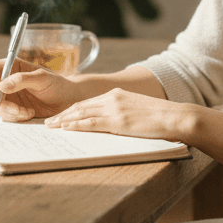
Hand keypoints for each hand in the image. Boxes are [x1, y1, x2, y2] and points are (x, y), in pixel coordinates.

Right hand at [0, 57, 85, 120]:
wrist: (67, 101)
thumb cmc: (57, 85)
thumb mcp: (43, 79)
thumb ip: (23, 80)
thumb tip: (2, 86)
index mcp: (11, 66)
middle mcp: (5, 80)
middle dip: (1, 104)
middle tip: (18, 110)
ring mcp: (7, 96)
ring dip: (10, 113)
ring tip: (28, 112)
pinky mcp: (11, 109)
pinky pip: (4, 115)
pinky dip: (15, 117)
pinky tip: (29, 114)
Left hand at [43, 88, 194, 141]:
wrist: (174, 116)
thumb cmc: (159, 117)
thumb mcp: (137, 109)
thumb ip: (122, 112)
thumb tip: (112, 123)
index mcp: (116, 94)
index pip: (87, 102)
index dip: (71, 109)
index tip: (60, 115)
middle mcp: (113, 98)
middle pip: (80, 106)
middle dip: (62, 115)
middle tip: (48, 122)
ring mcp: (115, 109)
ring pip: (82, 113)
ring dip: (64, 120)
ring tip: (52, 127)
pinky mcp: (118, 121)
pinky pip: (91, 123)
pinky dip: (76, 125)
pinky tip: (66, 128)